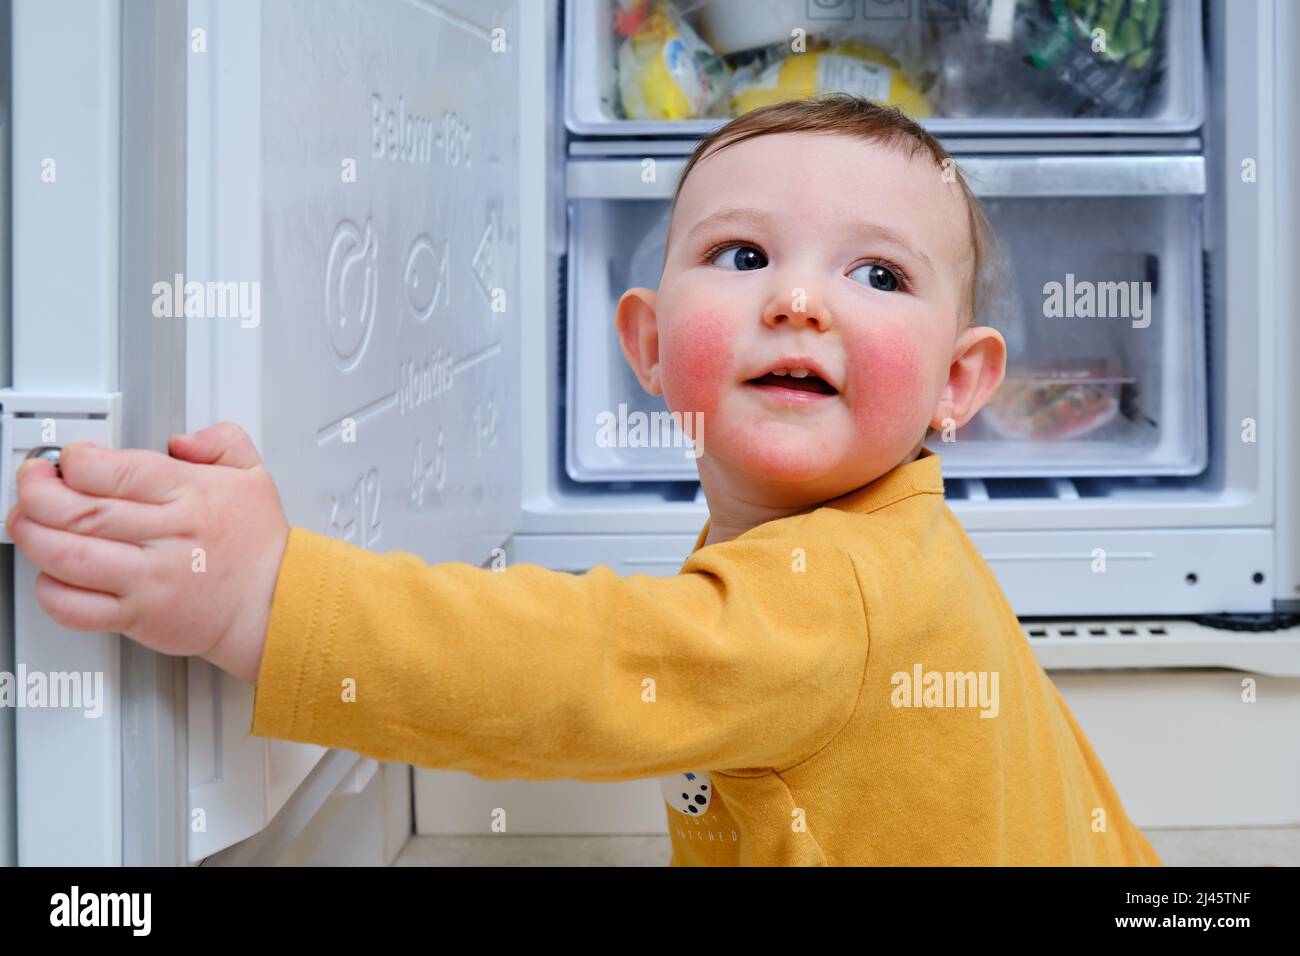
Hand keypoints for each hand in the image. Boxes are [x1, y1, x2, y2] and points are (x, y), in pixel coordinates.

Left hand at [4, 422, 290, 684]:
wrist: (274, 606)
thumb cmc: (259, 547)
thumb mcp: (254, 475)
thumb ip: (220, 441)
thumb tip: (180, 439)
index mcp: (191, 496)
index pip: (117, 470)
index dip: (76, 460)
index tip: (69, 458)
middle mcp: (168, 537)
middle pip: (80, 511)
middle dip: (36, 491)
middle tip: (31, 483)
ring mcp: (150, 579)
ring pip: (68, 556)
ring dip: (32, 536)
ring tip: (26, 522)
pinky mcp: (138, 616)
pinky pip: (76, 608)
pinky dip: (50, 590)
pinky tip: (53, 572)